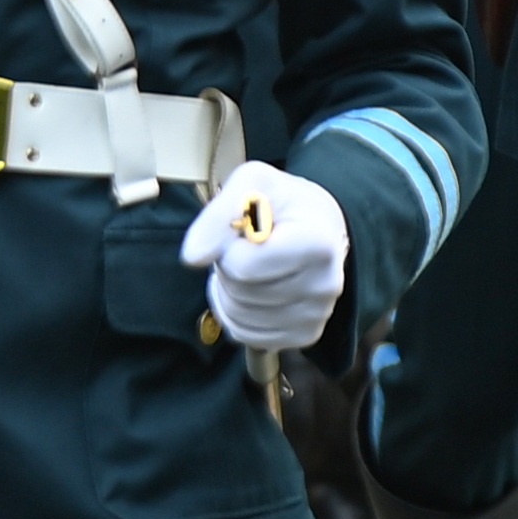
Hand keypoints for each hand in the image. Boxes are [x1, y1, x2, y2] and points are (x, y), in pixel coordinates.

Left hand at [181, 162, 349, 352]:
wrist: (321, 227)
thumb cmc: (284, 203)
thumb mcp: (252, 183)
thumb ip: (218, 215)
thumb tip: (193, 256)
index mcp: (316, 244)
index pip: (243, 266)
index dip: (227, 246)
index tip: (242, 230)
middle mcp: (325, 285)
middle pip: (239, 290)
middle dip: (228, 266)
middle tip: (245, 247)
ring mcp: (317, 315)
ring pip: (238, 316)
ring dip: (228, 289)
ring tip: (248, 265)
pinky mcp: (305, 335)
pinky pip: (246, 335)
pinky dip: (235, 313)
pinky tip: (249, 289)